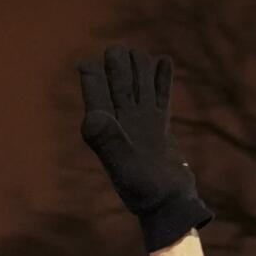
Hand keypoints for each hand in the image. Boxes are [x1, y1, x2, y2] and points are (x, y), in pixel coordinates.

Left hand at [77, 45, 211, 251]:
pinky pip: (160, 97)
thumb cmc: (144, 191)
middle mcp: (122, 124)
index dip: (91, 76)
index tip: (87, 63)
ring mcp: (141, 124)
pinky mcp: (159, 128)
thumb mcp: (123, 167)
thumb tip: (92, 116)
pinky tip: (163, 61)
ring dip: (139, 68)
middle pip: (117, 85)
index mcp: (105, 131)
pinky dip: (161, 80)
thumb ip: (109, 142)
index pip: (95, 95)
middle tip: (117, 51)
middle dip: (117, 66)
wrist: (169, 205)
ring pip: (139, 86)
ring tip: (139, 55)